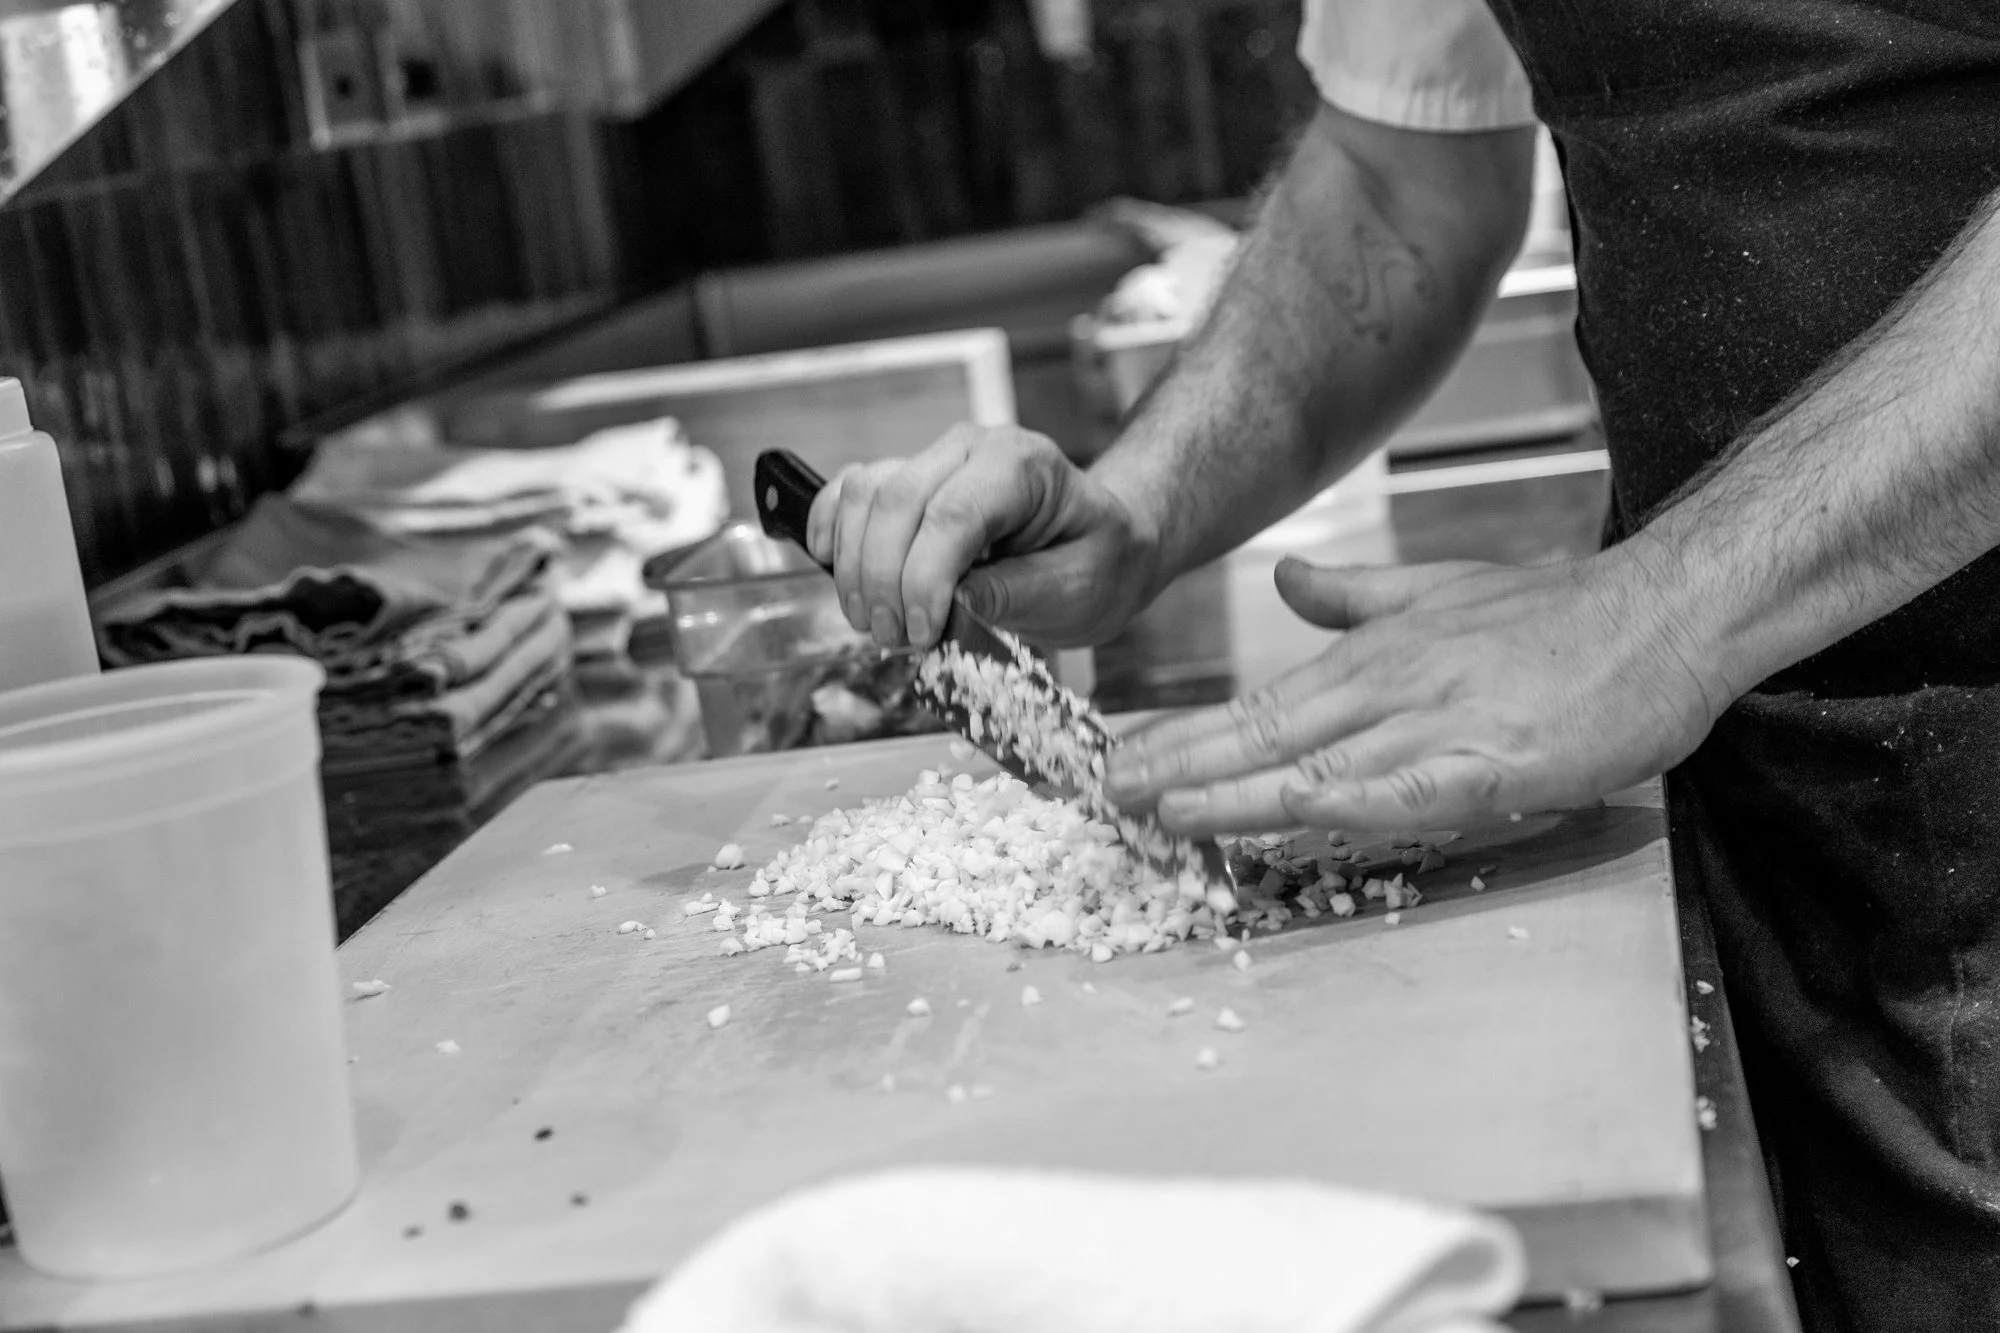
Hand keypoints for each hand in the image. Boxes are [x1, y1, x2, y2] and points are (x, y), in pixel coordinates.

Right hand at [807, 423, 1161, 649]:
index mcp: (1023, 465)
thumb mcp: (1080, 588)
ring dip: (854, 566)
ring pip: (864, 495)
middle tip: (895, 641)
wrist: (1102, 543)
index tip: (922, 634)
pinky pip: (851, 491)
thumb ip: (1021, 592)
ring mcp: (933, 459)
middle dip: (882, 581)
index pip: (952, 514)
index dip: (923, 579)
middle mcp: (971, 449)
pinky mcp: (908, 480)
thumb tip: (956, 603)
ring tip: (877, 625)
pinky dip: (832, 526)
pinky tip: (832, 566)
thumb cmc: (1098, 562)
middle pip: (896, 503)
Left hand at [1103, 548, 1731, 833]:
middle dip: (1178, 766)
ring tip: (1161, 812)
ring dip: (1234, 789)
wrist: (1664, 611)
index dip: (1182, 737)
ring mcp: (1439, 722)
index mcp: (1372, 657)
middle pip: (1264, 732)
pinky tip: (1295, 810)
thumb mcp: (1438, 591)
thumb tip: (1287, 578)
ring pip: (1318, 761)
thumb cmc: (1558, 615)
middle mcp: (1388, 687)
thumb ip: (1355, 595)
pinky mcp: (1497, 759)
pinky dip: (1349, 798)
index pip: (1255, 705)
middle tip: (1104, 795)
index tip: (1117, 760)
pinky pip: (1410, 786)